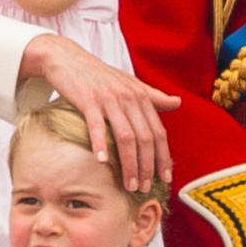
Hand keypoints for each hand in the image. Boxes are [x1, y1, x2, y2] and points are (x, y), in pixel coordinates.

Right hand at [19, 34, 179, 191]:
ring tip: (128, 184)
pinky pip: (97, 125)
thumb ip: (154, 96)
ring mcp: (109, 98)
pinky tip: (102, 161)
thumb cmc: (99, 75)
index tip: (164, 178)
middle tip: (143, 187)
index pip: (158, 132)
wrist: (68, 59)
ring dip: (129, 164)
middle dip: (147, 166)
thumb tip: (178, 103)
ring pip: (126, 136)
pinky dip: (101, 144)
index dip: (163, 157)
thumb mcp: (130, 83)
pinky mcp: (88, 99)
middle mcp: (129, 97)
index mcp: (141, 96)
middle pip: (145, 138)